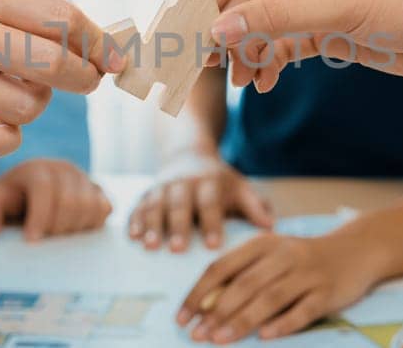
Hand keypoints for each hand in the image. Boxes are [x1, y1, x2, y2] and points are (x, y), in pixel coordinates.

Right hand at [0, 0, 123, 158]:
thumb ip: (27, 9)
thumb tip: (93, 44)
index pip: (60, 18)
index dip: (98, 40)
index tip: (115, 55)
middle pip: (52, 64)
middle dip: (85, 76)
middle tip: (87, 77)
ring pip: (26, 106)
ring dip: (40, 102)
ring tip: (24, 88)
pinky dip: (11, 136)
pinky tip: (5, 119)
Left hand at [0, 159, 110, 244]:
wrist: (30, 195)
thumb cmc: (11, 202)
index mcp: (36, 168)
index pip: (44, 187)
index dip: (40, 216)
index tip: (32, 240)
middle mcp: (63, 169)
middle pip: (71, 200)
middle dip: (57, 228)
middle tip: (45, 244)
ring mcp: (84, 179)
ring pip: (89, 207)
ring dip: (74, 229)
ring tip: (57, 238)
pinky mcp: (98, 191)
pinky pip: (104, 209)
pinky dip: (91, 225)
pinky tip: (73, 232)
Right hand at [128, 154, 271, 251]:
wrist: (189, 154)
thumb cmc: (220, 182)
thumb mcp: (240, 187)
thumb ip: (254, 206)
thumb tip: (271, 227)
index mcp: (210, 182)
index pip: (211, 203)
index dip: (212, 223)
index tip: (213, 245)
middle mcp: (184, 182)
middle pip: (180, 204)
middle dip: (178, 226)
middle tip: (178, 249)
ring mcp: (163, 186)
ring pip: (156, 204)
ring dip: (152, 225)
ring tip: (150, 246)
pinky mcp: (147, 192)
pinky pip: (138, 205)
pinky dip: (134, 220)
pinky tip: (132, 237)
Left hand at [177, 234, 379, 343]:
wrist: (355, 250)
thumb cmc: (301, 259)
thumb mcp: (271, 258)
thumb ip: (241, 276)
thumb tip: (206, 308)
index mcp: (262, 244)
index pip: (222, 267)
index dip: (199, 293)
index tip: (183, 316)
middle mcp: (284, 255)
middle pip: (244, 284)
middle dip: (217, 312)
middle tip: (198, 335)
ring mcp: (307, 273)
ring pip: (270, 298)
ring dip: (242, 320)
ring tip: (221, 340)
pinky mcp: (328, 292)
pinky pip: (302, 310)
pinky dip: (283, 324)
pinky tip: (265, 337)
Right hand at [199, 0, 402, 89]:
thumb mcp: (344, 7)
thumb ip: (278, 18)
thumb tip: (219, 30)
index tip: (201, 14)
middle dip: (229, 20)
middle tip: (206, 56)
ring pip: (264, 18)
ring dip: (246, 46)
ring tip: (238, 78)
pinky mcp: (334, 28)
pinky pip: (285, 41)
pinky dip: (269, 60)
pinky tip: (263, 82)